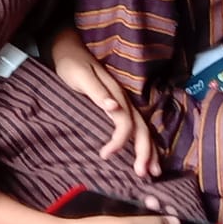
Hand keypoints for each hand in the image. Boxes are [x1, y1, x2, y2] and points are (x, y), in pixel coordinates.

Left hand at [50, 31, 156, 173]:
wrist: (69, 48)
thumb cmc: (72, 64)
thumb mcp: (81, 76)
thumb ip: (97, 92)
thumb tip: (114, 108)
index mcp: (116, 93)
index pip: (125, 122)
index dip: (119, 141)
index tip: (105, 155)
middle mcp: (124, 99)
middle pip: (142, 128)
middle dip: (145, 152)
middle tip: (143, 175)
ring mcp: (124, 102)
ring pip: (143, 128)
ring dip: (149, 150)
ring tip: (153, 172)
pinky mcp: (119, 105)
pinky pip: (136, 126)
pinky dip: (143, 142)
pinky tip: (145, 155)